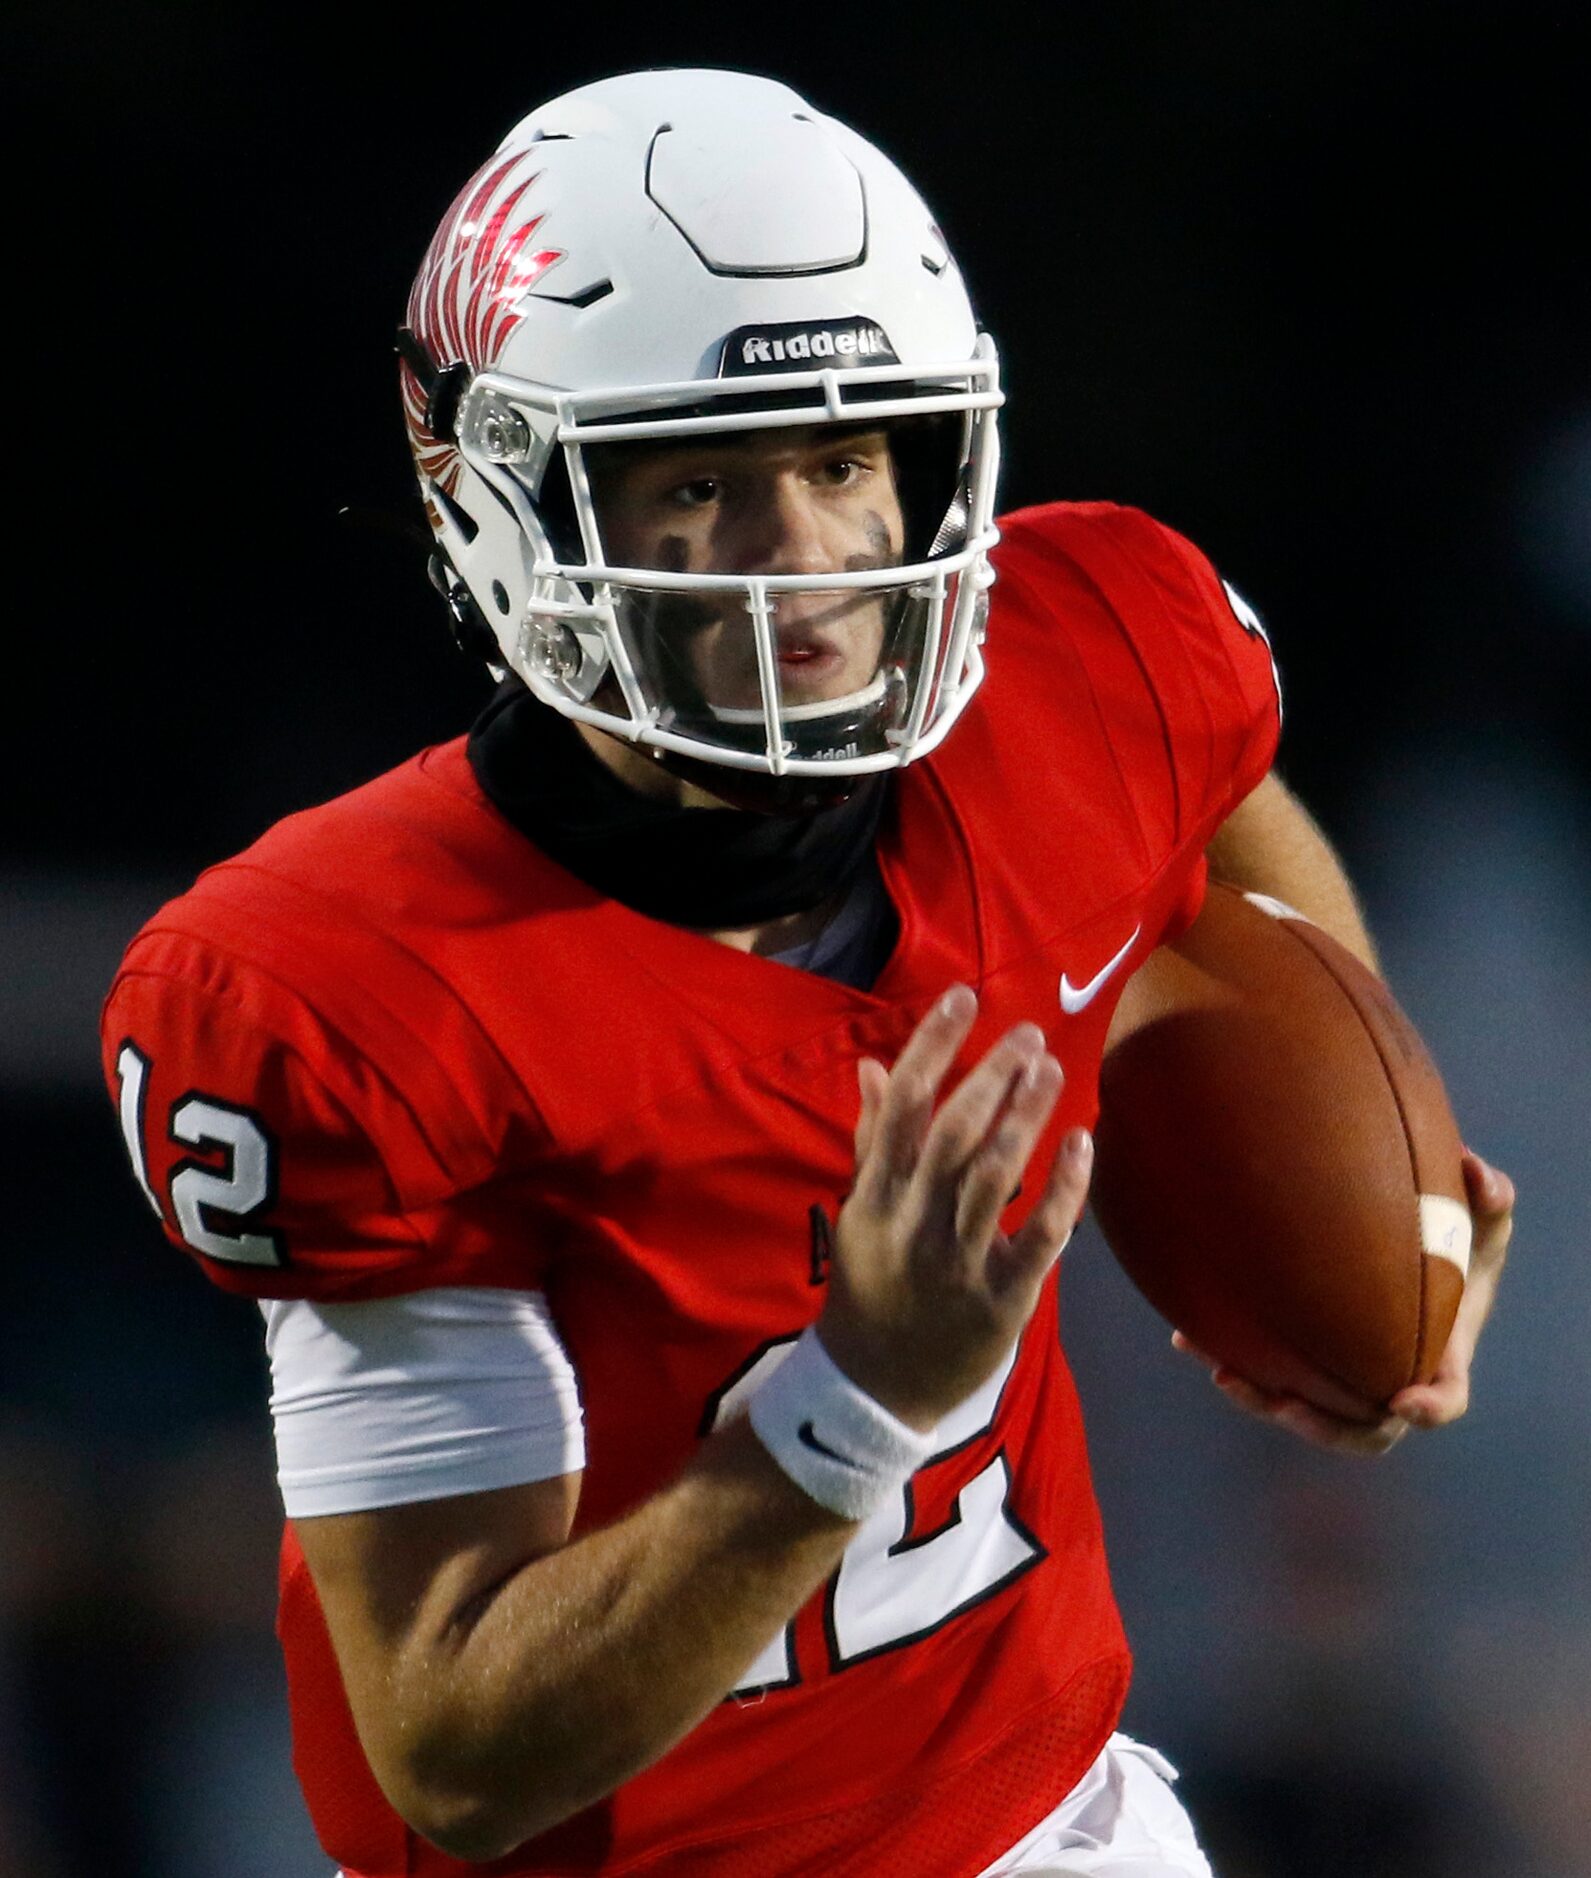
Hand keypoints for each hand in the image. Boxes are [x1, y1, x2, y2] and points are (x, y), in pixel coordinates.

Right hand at [817, 984, 1092, 1431]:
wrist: (875, 1388)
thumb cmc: (873, 1286)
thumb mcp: (860, 1211)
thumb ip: (873, 1140)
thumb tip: (877, 1067)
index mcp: (876, 1194)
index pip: (903, 1105)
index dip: (932, 1046)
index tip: (962, 998)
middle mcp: (914, 1221)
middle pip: (952, 1134)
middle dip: (989, 1076)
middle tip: (1026, 1032)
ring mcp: (958, 1262)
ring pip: (994, 1176)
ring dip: (1025, 1116)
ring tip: (1052, 1067)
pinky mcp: (1002, 1300)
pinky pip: (1040, 1237)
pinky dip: (1064, 1188)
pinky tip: (1082, 1141)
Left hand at [1173, 1149, 1514, 1454]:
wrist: (1409, 1247)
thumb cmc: (1458, 1235)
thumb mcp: (1481, 1213)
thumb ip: (1489, 1195)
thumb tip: (1475, 1173)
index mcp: (1443, 1357)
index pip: (1445, 1399)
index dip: (1428, 1408)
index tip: (1402, 1400)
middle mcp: (1391, 1378)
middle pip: (1364, 1428)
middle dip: (1324, 1425)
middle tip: (1286, 1404)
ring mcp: (1344, 1374)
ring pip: (1305, 1409)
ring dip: (1263, 1399)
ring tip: (1222, 1371)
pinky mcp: (1303, 1358)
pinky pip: (1269, 1373)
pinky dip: (1230, 1360)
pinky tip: (1186, 1337)